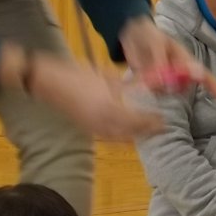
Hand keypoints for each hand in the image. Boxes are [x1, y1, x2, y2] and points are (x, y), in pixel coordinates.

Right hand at [29, 53, 163, 139]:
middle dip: (146, 132)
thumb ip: (127, 85)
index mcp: (109, 109)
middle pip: (130, 134)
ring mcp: (94, 129)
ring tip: (147, 132)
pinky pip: (110, 138)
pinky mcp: (88, 130)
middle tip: (160, 128)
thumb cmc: (78, 75)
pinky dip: (122, 138)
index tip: (164, 120)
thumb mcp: (106, 77)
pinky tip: (128, 134)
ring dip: (135, 137)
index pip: (136, 121)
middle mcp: (103, 124)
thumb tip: (146, 87)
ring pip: (120, 139)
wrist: (51, 84)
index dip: (151, 122)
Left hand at [119, 16, 215, 101]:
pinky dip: (146, 85)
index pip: (204, 76)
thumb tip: (168, 84)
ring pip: (166, 92)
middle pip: (183, 88)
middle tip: (155, 70)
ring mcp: (165, 81)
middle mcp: (178, 73)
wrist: (134, 36)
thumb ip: (162, 62)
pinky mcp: (151, 85)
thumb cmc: (151, 36)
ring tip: (146, 64)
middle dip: (173, 86)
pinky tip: (141, 71)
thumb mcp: (157, 44)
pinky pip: (152, 92)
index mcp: (186, 61)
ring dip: (155, 84)